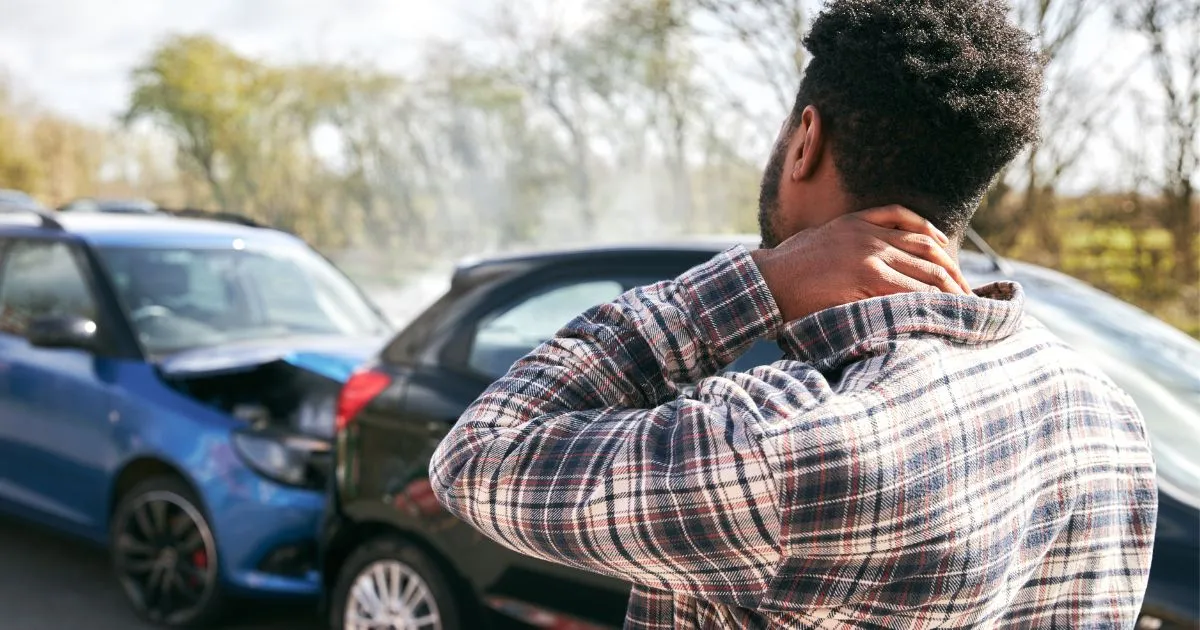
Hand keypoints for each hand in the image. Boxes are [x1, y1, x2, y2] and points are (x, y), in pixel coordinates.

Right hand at [750, 205, 971, 322]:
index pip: (915, 227)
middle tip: (967, 293)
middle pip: (928, 249)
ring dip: (948, 290)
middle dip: (952, 273)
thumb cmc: (787, 268)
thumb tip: (867, 261)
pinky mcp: (866, 277)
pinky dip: (928, 300)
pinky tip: (940, 310)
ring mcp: (870, 255)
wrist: (766, 281)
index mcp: (859, 221)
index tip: (951, 267)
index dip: (940, 247)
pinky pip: (909, 289)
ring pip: (924, 270)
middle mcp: (870, 234)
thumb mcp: (820, 240)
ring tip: (964, 307)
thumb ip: (848, 241)